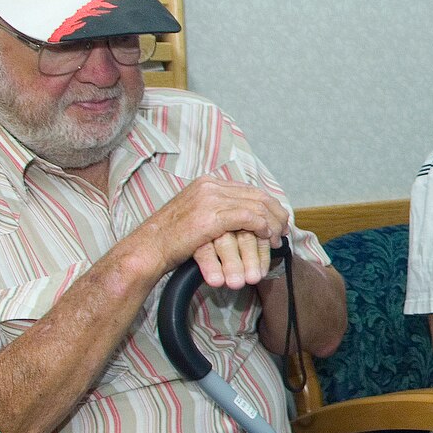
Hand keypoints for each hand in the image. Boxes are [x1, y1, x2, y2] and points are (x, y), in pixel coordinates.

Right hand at [124, 175, 287, 283]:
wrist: (148, 249)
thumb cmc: (172, 239)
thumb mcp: (198, 217)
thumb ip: (219, 211)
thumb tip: (246, 218)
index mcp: (207, 183)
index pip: (250, 189)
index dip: (269, 205)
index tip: (279, 221)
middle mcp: (210, 186)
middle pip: (258, 195)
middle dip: (276, 214)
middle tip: (284, 231)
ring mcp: (210, 198)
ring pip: (257, 206)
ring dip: (273, 224)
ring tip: (277, 239)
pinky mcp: (211, 215)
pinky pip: (249, 217)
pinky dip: (263, 228)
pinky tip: (267, 238)